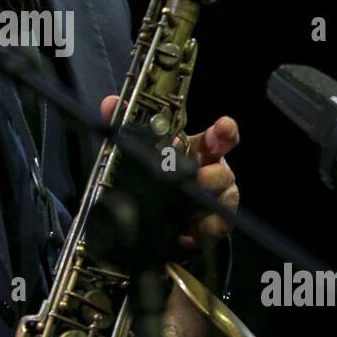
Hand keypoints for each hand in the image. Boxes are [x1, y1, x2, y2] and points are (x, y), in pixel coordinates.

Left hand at [100, 99, 239, 250]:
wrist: (164, 208)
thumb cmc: (165, 168)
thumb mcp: (148, 145)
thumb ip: (129, 122)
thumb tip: (111, 103)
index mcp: (201, 149)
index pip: (221, 136)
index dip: (225, 130)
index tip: (222, 127)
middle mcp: (214, 171)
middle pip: (224, 172)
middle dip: (214, 175)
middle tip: (199, 177)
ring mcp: (217, 199)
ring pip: (225, 200)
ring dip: (210, 204)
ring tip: (192, 208)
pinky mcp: (213, 224)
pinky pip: (217, 228)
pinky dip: (204, 231)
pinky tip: (188, 233)